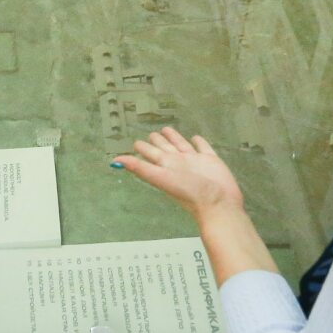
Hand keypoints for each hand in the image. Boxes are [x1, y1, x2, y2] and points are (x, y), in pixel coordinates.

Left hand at [112, 127, 243, 220]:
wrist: (217, 203)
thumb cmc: (189, 193)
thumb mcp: (161, 179)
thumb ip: (141, 168)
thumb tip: (115, 161)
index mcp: (166, 166)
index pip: (151, 154)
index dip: (144, 147)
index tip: (136, 141)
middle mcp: (179, 162)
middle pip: (165, 148)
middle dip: (158, 140)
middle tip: (152, 133)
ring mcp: (195, 161)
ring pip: (182, 145)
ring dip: (174, 138)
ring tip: (167, 130)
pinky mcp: (211, 160)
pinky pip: (203, 148)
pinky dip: (199, 142)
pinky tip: (196, 138)